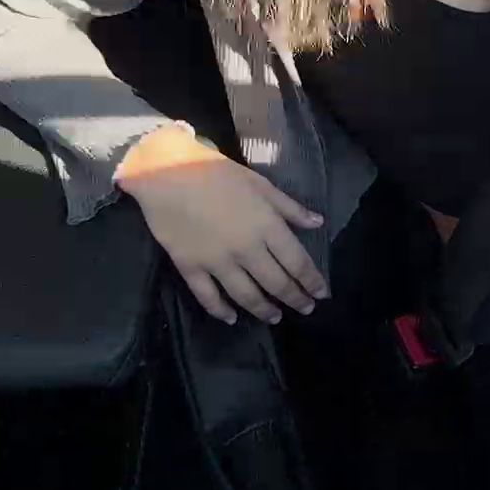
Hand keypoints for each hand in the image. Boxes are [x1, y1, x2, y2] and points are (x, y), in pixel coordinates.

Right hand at [116, 125, 327, 325]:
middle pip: (276, 283)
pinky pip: (208, 297)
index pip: (297, 262)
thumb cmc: (217, 173)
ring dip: (264, 310)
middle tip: (306, 309)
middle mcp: (246, 249)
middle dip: (295, 299)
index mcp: (267, 226)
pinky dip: (221, 311)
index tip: (322, 293)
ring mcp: (217, 262)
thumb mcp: (260, 183)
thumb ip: (290, 207)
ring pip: (247, 296)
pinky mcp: (190, 267)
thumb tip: (318, 223)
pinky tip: (231, 318)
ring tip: (275, 317)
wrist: (166, 172)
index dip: (312, 281)